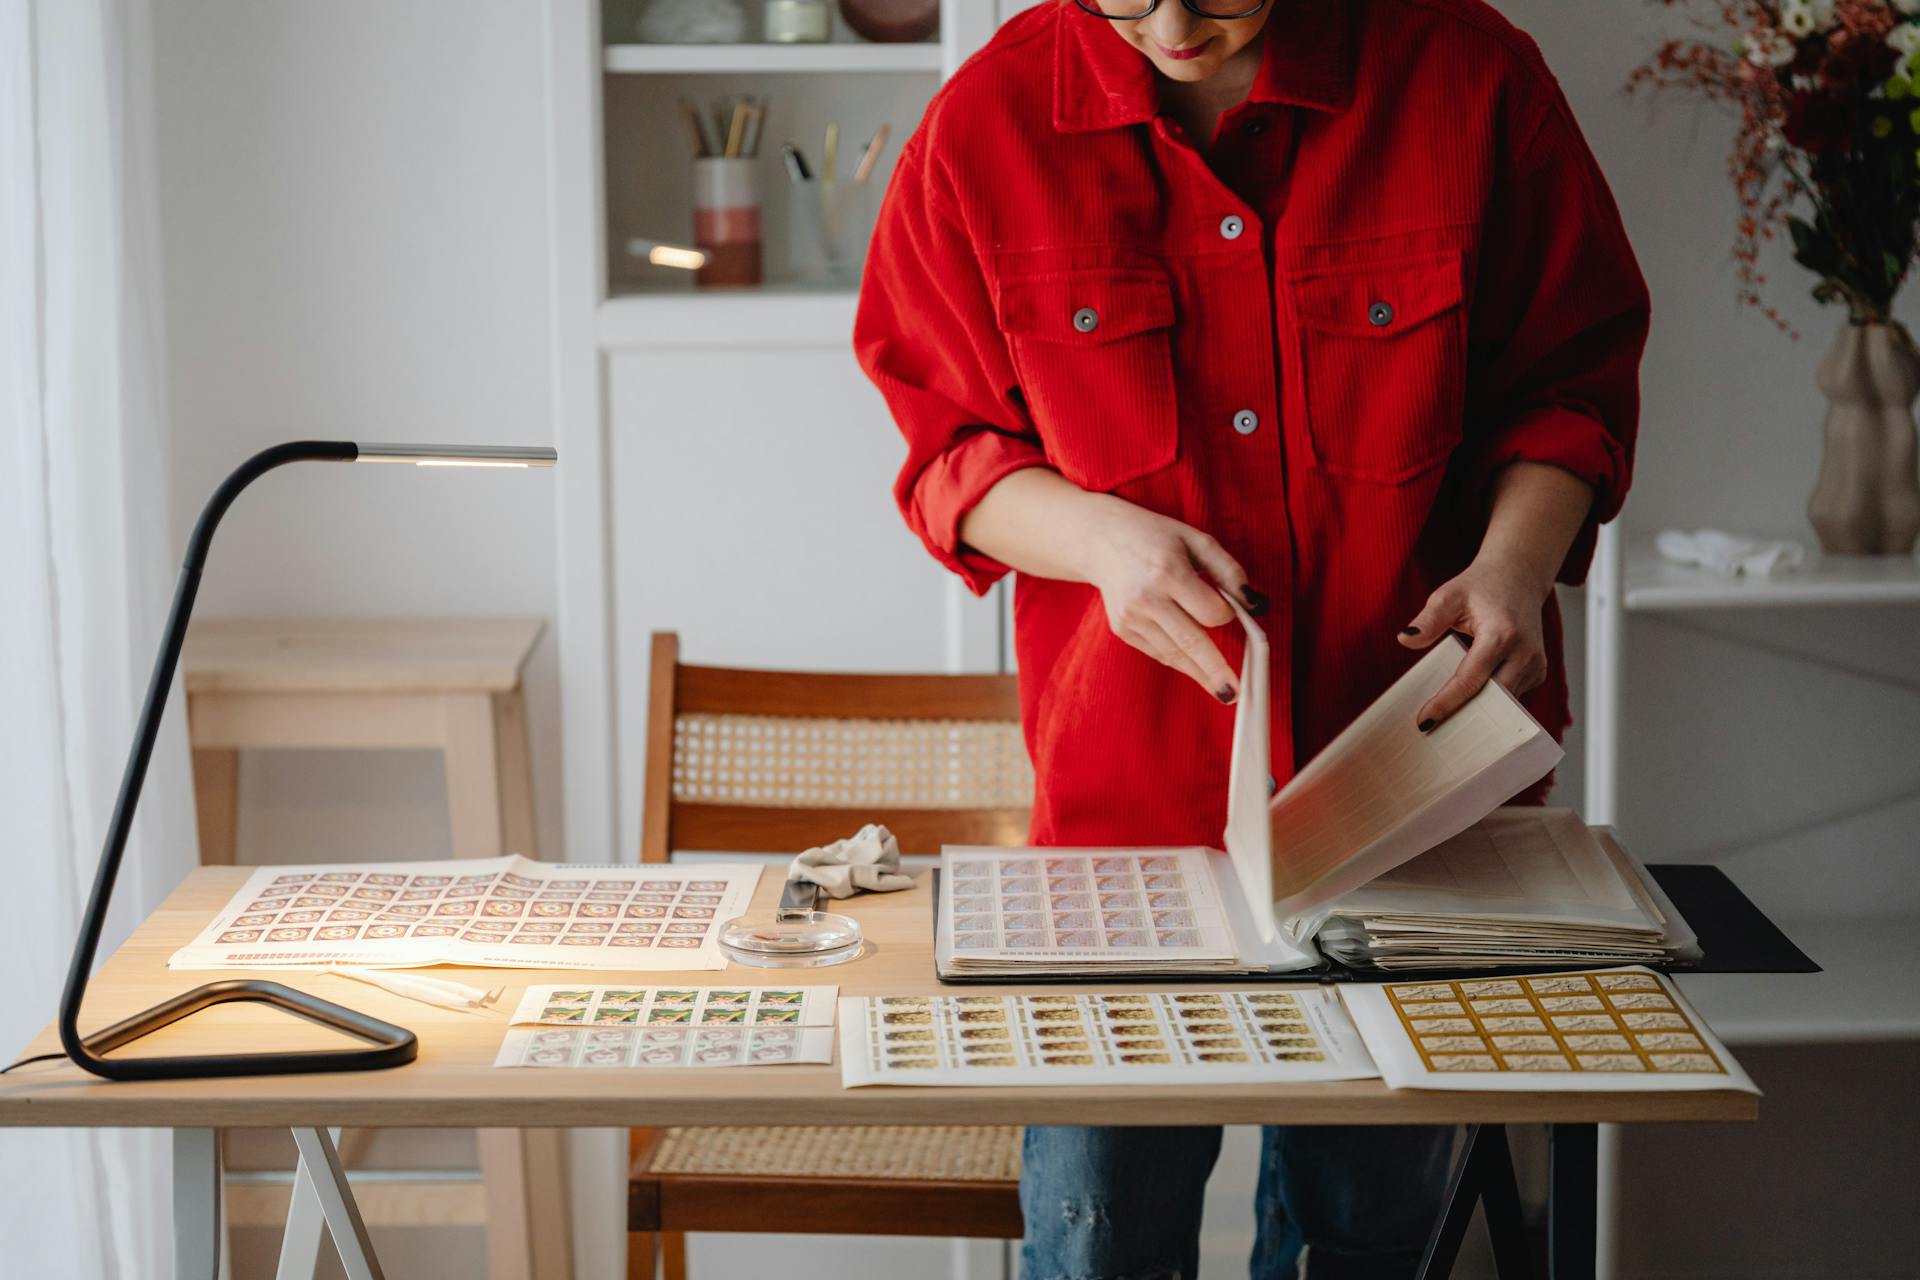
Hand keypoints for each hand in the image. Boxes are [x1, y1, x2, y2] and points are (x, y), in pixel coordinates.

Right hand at [1073, 494, 1264, 702]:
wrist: (1101, 540)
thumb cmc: (1156, 537)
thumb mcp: (1197, 540)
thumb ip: (1229, 571)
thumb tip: (1256, 604)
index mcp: (1168, 571)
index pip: (1209, 611)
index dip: (1226, 616)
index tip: (1233, 614)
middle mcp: (1146, 598)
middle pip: (1191, 642)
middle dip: (1215, 670)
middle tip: (1233, 693)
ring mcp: (1131, 617)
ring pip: (1174, 654)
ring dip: (1200, 673)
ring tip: (1221, 691)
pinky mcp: (1123, 629)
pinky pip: (1158, 652)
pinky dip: (1179, 660)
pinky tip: (1196, 669)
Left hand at [1396, 555, 1551, 729]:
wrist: (1519, 577)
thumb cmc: (1481, 587)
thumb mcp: (1449, 595)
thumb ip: (1428, 620)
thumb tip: (1404, 640)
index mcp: (1502, 634)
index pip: (1471, 679)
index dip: (1447, 703)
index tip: (1424, 721)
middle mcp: (1525, 652)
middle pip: (1492, 697)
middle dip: (1463, 715)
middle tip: (1431, 732)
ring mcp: (1536, 664)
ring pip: (1505, 702)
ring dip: (1478, 712)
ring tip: (1446, 725)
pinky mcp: (1539, 671)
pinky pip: (1513, 696)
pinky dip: (1492, 703)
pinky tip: (1469, 707)